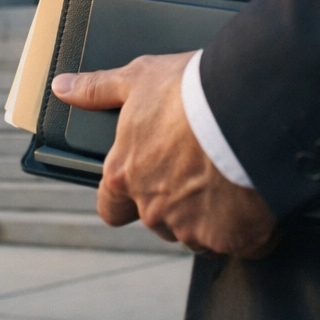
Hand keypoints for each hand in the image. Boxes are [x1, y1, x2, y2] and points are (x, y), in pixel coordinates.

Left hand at [52, 52, 278, 258]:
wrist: (246, 107)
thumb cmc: (190, 90)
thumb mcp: (139, 79)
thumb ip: (97, 89)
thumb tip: (61, 88)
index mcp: (124, 175)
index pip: (111, 208)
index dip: (125, 199)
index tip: (143, 184)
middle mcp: (153, 209)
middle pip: (160, 220)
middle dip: (177, 202)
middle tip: (200, 168)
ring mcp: (194, 229)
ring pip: (200, 235)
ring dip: (212, 216)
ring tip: (232, 177)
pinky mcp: (234, 239)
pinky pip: (242, 241)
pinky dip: (250, 226)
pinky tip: (258, 196)